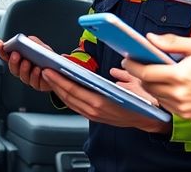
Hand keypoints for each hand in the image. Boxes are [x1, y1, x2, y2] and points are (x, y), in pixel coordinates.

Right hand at [0, 36, 51, 91]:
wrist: (60, 70)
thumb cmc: (47, 58)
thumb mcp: (41, 47)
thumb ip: (33, 42)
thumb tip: (26, 38)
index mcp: (20, 59)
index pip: (7, 55)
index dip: (1, 50)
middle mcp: (22, 70)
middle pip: (13, 68)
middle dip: (13, 61)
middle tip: (16, 54)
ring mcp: (29, 78)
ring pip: (22, 76)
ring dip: (23, 68)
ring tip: (27, 62)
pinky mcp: (37, 84)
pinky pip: (34, 81)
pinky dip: (35, 75)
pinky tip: (38, 69)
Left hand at [41, 68, 169, 133]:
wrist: (146, 119)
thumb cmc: (141, 102)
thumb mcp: (135, 86)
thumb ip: (123, 77)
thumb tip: (115, 71)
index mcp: (102, 102)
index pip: (75, 90)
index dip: (60, 80)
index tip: (50, 70)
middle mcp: (95, 110)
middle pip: (68, 96)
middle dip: (54, 83)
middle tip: (45, 70)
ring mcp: (93, 114)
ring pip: (69, 102)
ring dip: (58, 89)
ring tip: (50, 77)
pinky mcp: (93, 116)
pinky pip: (75, 106)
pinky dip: (66, 96)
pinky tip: (62, 87)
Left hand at [123, 34, 190, 119]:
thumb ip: (172, 42)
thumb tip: (151, 38)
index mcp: (179, 75)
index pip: (146, 72)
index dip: (133, 65)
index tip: (127, 59)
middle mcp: (177, 93)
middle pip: (146, 84)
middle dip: (138, 74)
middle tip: (136, 63)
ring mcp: (180, 106)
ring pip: (153, 95)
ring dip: (149, 84)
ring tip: (152, 73)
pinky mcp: (183, 114)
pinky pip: (164, 103)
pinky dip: (160, 93)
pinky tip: (166, 84)